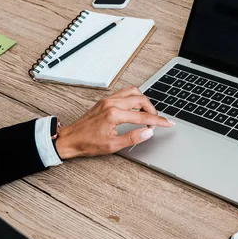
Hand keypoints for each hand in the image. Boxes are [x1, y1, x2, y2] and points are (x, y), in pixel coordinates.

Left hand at [55, 86, 173, 159]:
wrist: (69, 139)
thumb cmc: (87, 143)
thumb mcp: (112, 145)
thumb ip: (133, 138)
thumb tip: (148, 133)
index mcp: (114, 115)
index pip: (143, 116)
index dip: (158, 121)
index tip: (168, 123)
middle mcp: (111, 103)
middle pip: (141, 100)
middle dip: (152, 110)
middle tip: (156, 122)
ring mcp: (108, 100)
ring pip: (134, 92)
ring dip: (144, 101)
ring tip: (147, 113)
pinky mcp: (105, 100)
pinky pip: (125, 93)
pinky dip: (134, 98)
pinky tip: (136, 107)